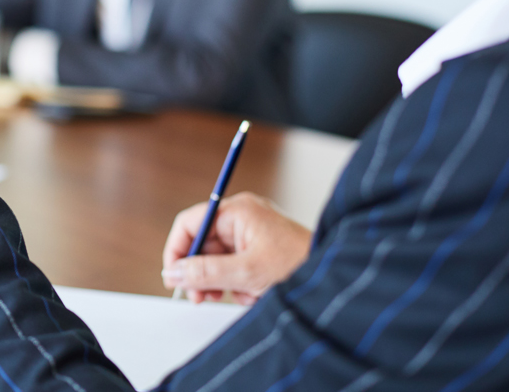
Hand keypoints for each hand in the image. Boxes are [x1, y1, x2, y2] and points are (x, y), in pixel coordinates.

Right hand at [161, 192, 310, 304]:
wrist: (335, 280)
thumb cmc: (299, 266)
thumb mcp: (245, 273)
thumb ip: (204, 272)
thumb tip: (173, 272)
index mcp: (237, 211)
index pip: (190, 223)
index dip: (177, 250)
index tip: (173, 275)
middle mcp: (241, 218)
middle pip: (201, 243)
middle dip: (200, 272)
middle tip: (199, 295)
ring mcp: (251, 234)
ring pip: (216, 258)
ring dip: (218, 281)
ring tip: (230, 296)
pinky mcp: (259, 250)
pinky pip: (233, 265)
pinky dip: (236, 283)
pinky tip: (249, 294)